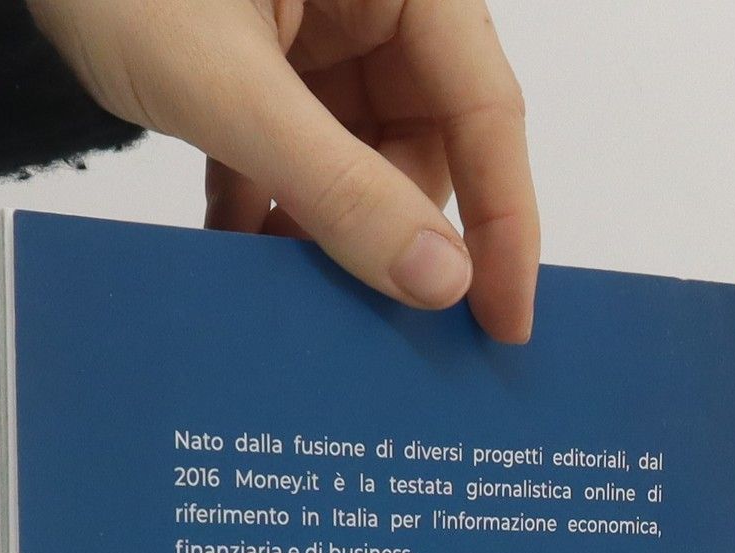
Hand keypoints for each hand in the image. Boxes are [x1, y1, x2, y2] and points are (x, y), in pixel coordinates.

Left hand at [27, 0, 538, 341]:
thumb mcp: (229, 87)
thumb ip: (335, 187)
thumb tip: (437, 282)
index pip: (486, 111)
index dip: (504, 224)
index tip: (504, 324)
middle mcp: (371, 1)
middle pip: (423, 147)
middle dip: (393, 242)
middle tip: (375, 336)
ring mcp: (313, 34)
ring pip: (355, 164)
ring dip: (322, 237)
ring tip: (291, 308)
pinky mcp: (256, 62)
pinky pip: (289, 156)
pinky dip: (266, 211)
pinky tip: (236, 263)